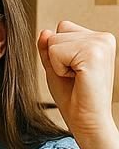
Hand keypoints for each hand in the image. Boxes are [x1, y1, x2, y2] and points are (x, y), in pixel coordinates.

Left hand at [38, 22, 117, 146]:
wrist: (87, 120)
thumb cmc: (74, 97)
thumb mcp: (55, 67)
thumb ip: (48, 48)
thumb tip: (45, 31)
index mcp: (99, 38)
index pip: (61, 27)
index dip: (57, 52)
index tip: (73, 70)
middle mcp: (104, 37)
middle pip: (55, 33)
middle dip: (56, 58)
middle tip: (75, 76)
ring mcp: (101, 44)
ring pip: (53, 41)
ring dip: (57, 64)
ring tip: (76, 78)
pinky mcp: (94, 53)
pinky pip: (55, 51)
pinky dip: (58, 68)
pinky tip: (77, 79)